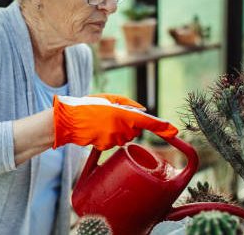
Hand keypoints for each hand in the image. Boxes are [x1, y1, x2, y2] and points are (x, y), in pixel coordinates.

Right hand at [52, 94, 177, 149]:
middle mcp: (121, 128)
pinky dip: (109, 137)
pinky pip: (114, 142)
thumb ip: (128, 104)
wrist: (69, 121)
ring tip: (103, 122)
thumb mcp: (109, 98)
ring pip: (125, 137)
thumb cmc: (89, 106)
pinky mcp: (106, 146)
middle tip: (113, 116)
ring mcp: (114, 139)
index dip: (162, 127)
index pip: (148, 121)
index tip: (173, 130)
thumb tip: (144, 112)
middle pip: (135, 130)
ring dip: (118, 131)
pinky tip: (98, 130)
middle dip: (129, 124)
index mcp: (123, 114)